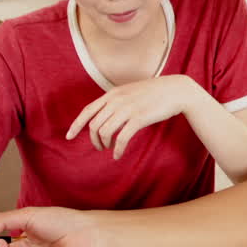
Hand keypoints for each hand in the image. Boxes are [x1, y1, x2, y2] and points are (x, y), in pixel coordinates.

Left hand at [66, 75, 198, 158]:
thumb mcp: (131, 92)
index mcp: (113, 94)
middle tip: (100, 147)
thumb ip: (117, 100)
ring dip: (104, 144)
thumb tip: (106, 113)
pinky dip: (117, 149)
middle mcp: (117, 100)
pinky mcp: (139, 118)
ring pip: (105, 132)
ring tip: (110, 149)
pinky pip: (121, 138)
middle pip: (94, 124)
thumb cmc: (156, 93)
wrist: (177, 91)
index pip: (87, 110)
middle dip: (94, 139)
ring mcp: (128, 109)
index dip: (76, 125)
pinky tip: (118, 155)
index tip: (69, 137)